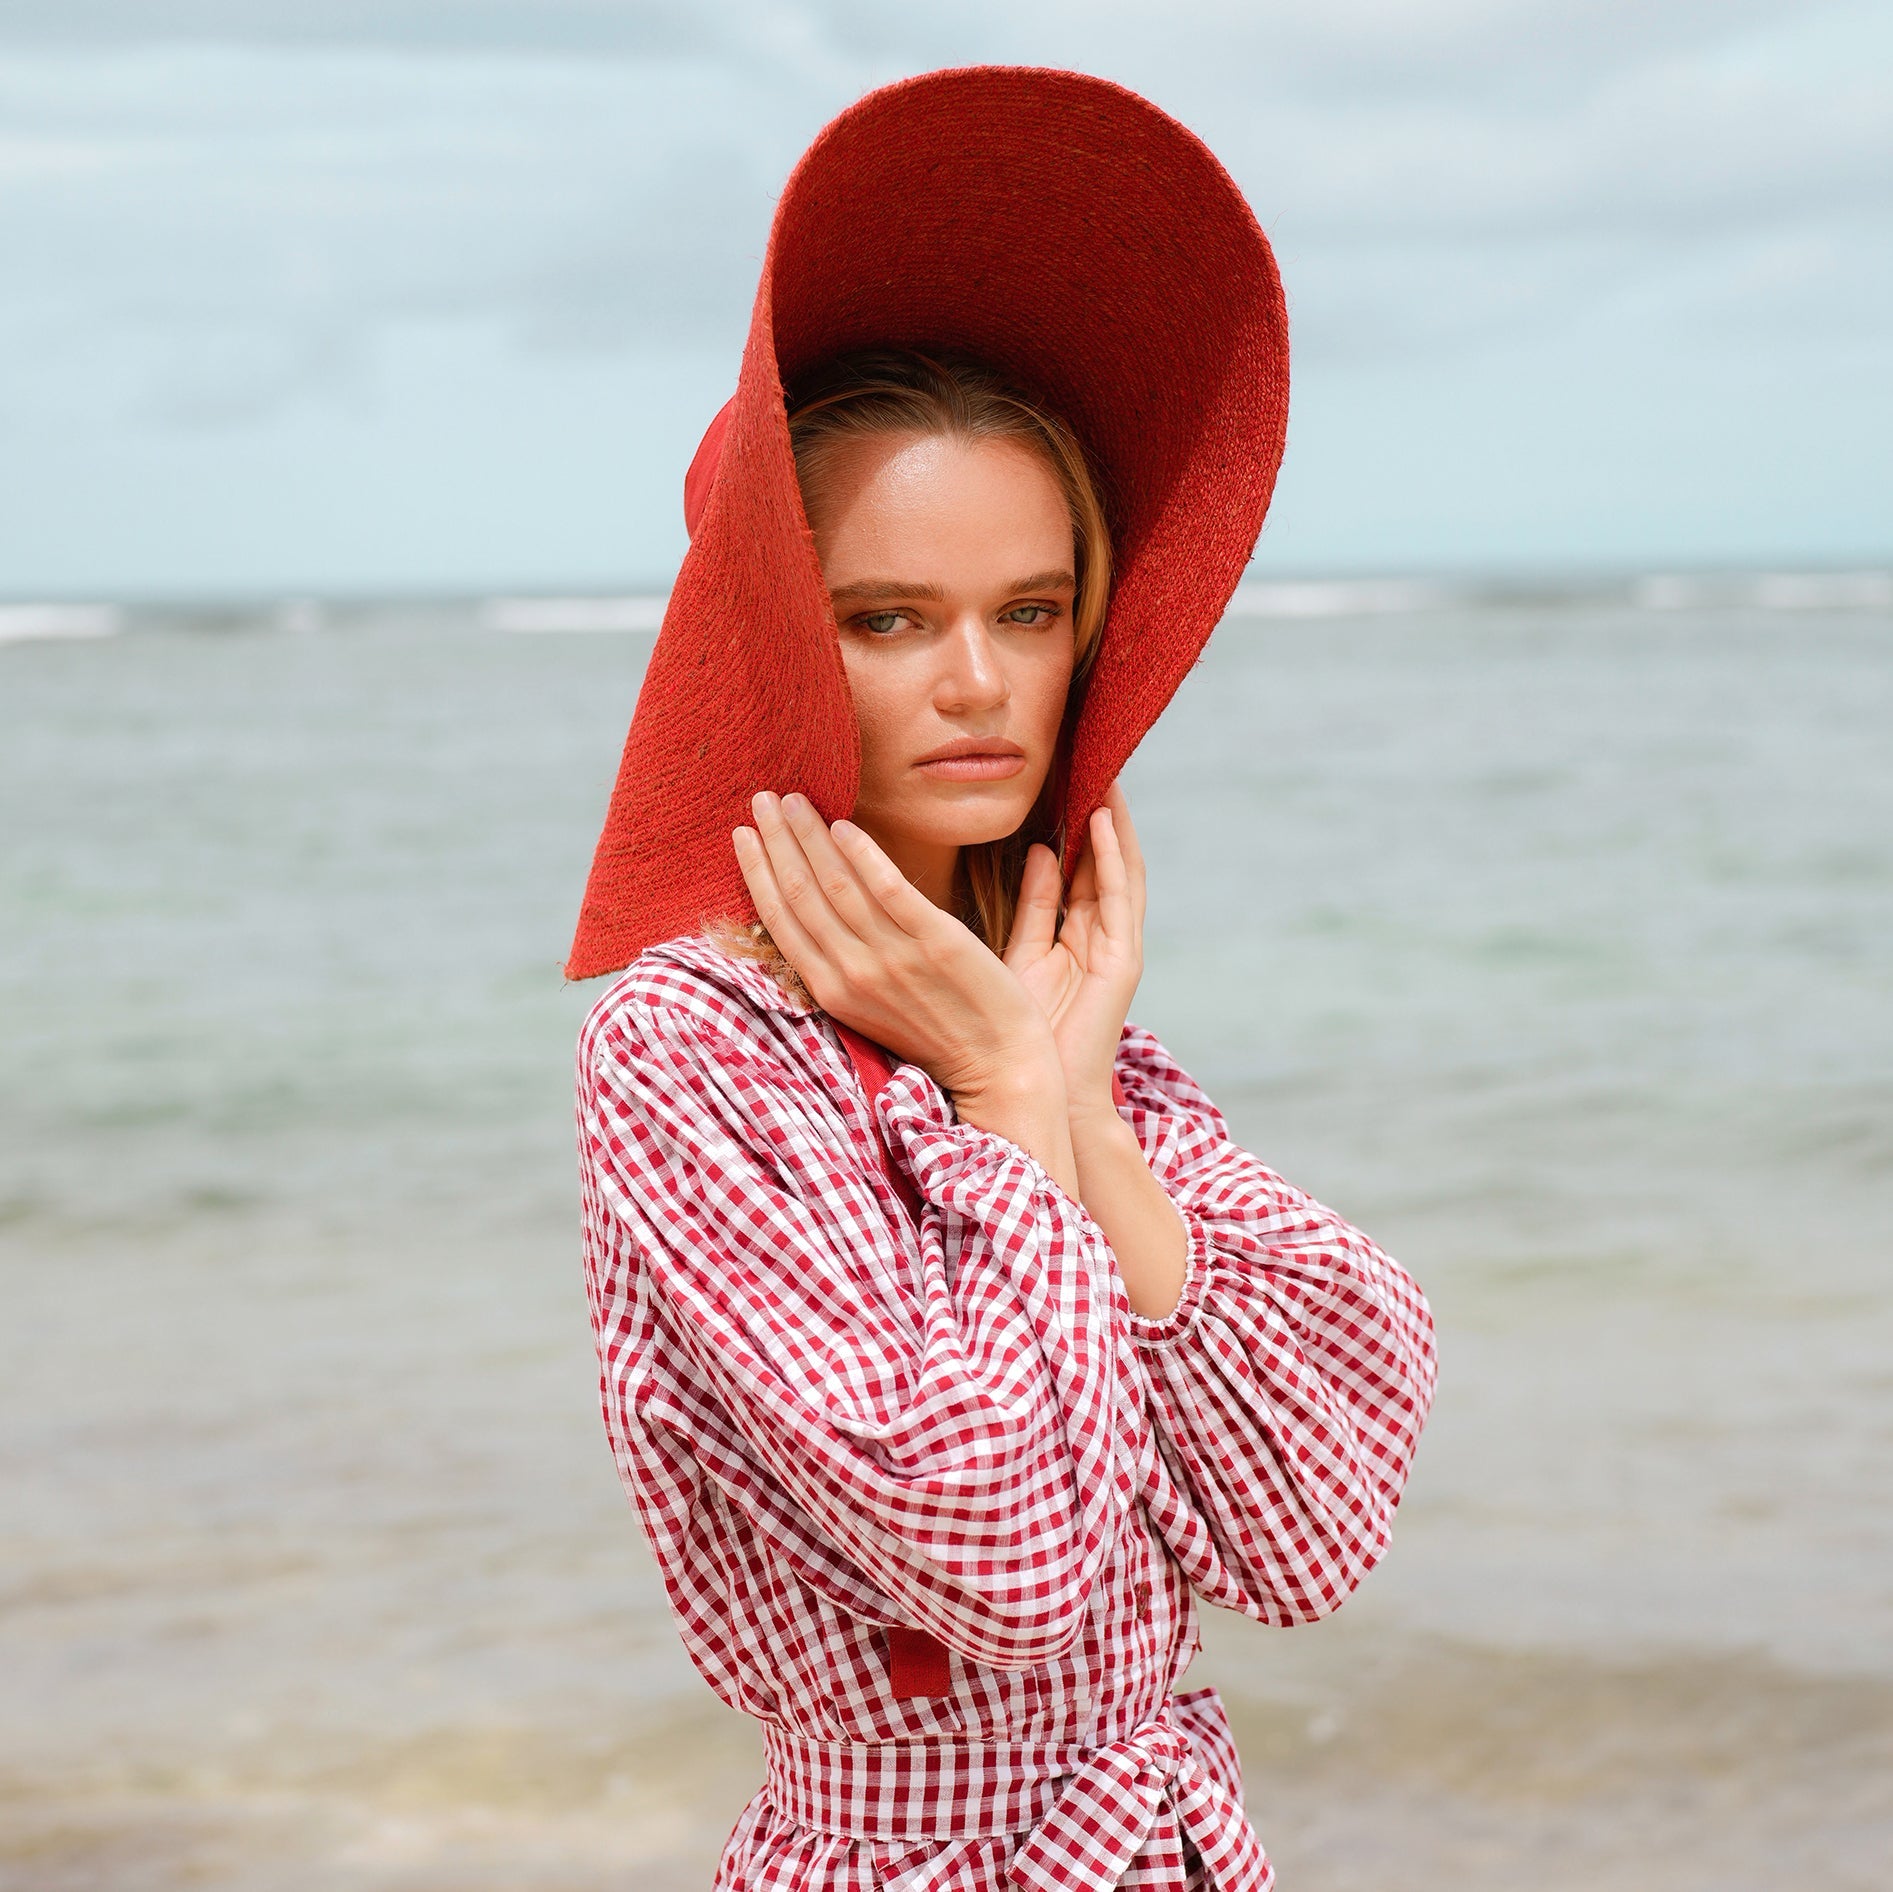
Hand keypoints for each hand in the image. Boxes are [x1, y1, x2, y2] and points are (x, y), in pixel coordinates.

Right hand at [731, 790, 1057, 1107]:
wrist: (999, 1070)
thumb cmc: (940, 1039)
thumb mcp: (873, 1011)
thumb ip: (844, 968)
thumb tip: (820, 918)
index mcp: (832, 992)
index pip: (780, 921)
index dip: (758, 872)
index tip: (743, 833)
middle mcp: (853, 973)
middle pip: (800, 893)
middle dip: (776, 840)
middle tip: (762, 796)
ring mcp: (893, 957)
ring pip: (835, 884)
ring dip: (808, 835)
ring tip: (794, 798)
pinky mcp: (937, 941)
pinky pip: (889, 889)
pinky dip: (862, 854)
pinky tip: (844, 824)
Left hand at [1003, 780, 1144, 1117]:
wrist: (1033, 1089)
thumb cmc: (1020, 1029)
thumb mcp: (1022, 952)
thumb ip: (1035, 904)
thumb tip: (1038, 852)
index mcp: (1079, 931)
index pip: (1084, 861)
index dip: (1078, 817)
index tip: (1067, 770)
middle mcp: (1104, 933)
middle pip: (1108, 858)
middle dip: (1103, 809)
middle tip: (1094, 754)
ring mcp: (1117, 946)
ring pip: (1122, 869)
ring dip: (1116, 821)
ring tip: (1106, 771)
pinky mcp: (1121, 960)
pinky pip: (1119, 898)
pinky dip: (1114, 857)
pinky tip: (1104, 819)